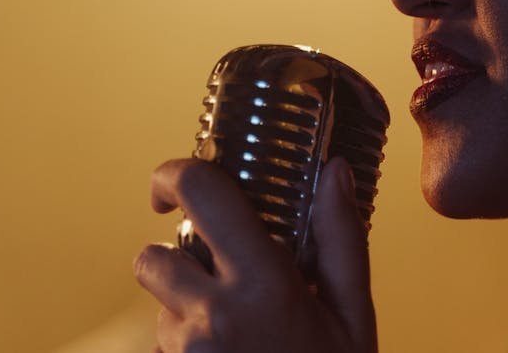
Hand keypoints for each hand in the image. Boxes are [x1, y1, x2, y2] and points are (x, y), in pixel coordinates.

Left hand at [134, 157, 375, 352]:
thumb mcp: (354, 318)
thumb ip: (341, 240)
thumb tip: (334, 172)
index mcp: (265, 284)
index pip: (201, 194)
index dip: (174, 173)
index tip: (174, 180)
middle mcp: (212, 316)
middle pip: (153, 257)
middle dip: (178, 259)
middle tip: (222, 278)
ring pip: (157, 310)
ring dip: (184, 310)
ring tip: (238, 338)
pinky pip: (162, 350)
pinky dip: (186, 349)